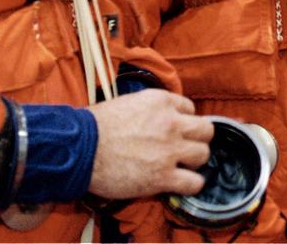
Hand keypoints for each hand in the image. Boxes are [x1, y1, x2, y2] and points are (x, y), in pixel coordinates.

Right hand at [88, 89, 213, 199]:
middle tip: (185, 147)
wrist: (80, 149)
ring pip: (203, 155)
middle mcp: (171, 123)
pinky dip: (191, 185)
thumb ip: (150, 110)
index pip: (190, 108)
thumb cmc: (96, 126)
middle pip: (206, 131)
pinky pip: (194, 183)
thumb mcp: (128, 103)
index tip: (176, 130)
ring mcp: (169, 151)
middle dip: (197, 139)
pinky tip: (181, 184)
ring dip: (194, 162)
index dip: (184, 121)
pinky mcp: (163, 177)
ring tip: (181, 166)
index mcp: (161, 101)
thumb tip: (157, 118)